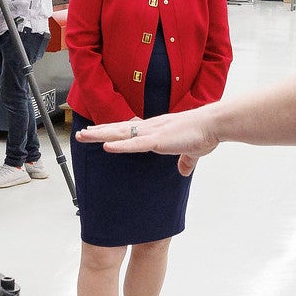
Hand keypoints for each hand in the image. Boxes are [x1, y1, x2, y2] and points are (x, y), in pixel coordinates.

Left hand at [77, 110, 218, 165]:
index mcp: (156, 129)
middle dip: (99, 131)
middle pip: (118, 129)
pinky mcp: (158, 140)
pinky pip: (135, 144)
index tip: (99, 131)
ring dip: (101, 135)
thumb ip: (185, 161)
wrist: (214, 124)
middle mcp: (150, 128)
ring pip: (120, 134)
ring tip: (83, 135)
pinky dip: (120, 145)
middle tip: (81, 133)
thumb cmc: (204, 133)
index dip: (112, 130)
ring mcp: (152, 133)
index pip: (129, 129)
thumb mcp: (192, 151)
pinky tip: (106, 147)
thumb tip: (184, 171)